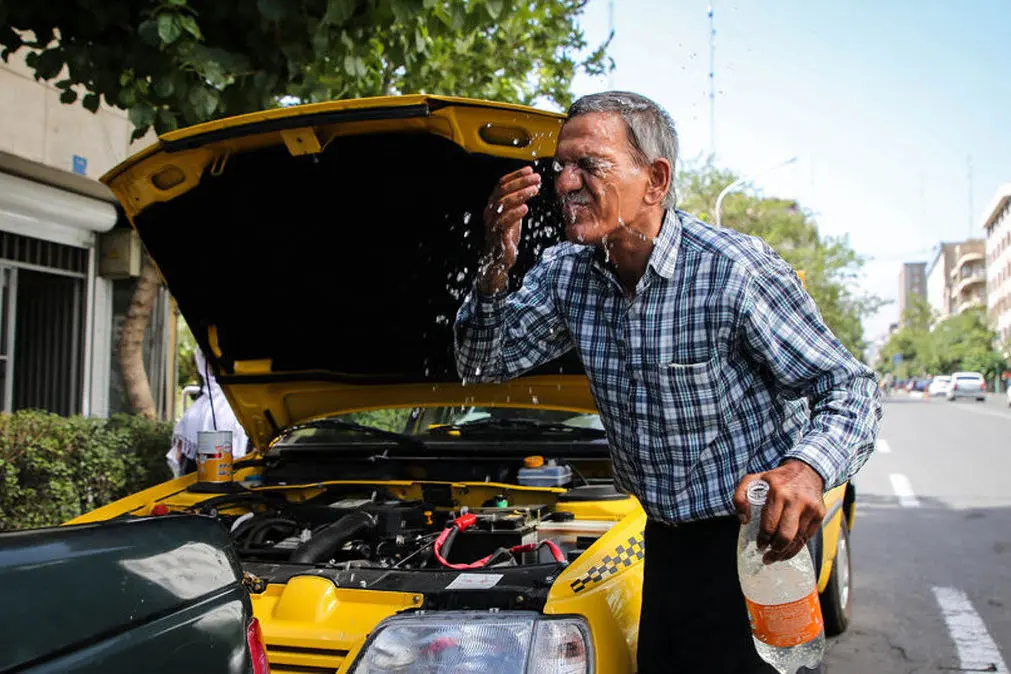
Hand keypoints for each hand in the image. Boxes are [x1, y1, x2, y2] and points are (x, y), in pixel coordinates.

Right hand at [477, 166, 540, 293]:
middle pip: (503, 190)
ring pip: (503, 203)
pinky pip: (504, 221)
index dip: (515, 175)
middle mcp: (489, 211)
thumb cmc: (506, 236)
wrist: (499, 259)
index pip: (502, 184)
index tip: (529, 170)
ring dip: (520, 194)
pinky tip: (526, 207)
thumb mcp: (513, 215)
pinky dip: (515, 213)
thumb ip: (518, 201)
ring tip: (534, 190)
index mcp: (493, 204)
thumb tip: (530, 185)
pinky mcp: (496, 235)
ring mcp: (492, 222)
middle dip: (520, 182)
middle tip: (536, 178)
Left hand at [733, 459, 825, 563]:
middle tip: (767, 555)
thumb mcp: (753, 480)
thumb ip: (740, 497)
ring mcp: (809, 508)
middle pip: (785, 535)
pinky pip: (807, 537)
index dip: (763, 539)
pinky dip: (797, 547)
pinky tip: (787, 551)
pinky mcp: (819, 514)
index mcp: (777, 492)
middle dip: (775, 550)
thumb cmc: (776, 478)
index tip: (759, 545)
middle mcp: (795, 500)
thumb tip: (743, 520)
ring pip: (797, 540)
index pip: (769, 525)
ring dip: (785, 552)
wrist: (806, 470)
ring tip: (776, 557)